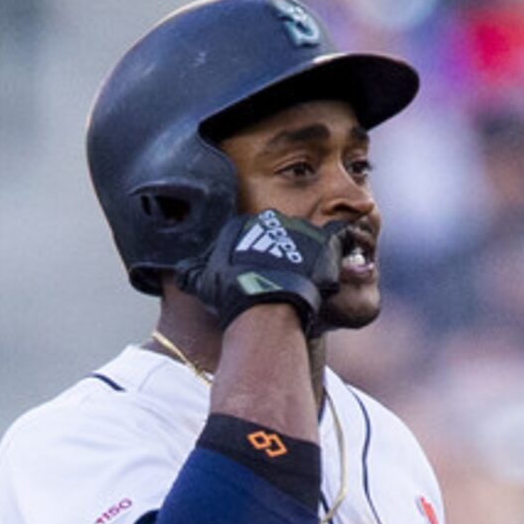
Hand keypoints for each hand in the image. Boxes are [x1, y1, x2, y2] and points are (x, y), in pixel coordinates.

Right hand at [183, 209, 346, 334]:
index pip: (259, 237)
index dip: (268, 258)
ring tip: (318, 276)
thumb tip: (180, 272)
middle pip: (286, 235)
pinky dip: (343, 247)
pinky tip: (343, 262)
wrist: (266, 303)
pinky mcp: (325, 239)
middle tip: (296, 279)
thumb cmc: (235, 296)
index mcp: (243, 225)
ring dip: (317, 253)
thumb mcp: (205, 285)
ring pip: (312, 237)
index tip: (272, 277)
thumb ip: (192, 274)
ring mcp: (300, 228)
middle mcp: (272, 219)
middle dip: (292, 254)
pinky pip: (340, 236)